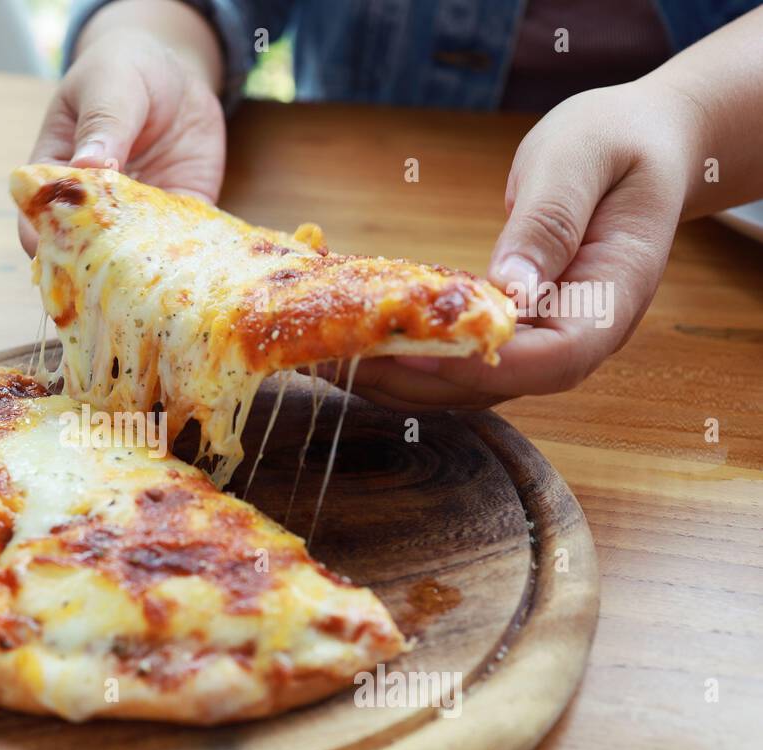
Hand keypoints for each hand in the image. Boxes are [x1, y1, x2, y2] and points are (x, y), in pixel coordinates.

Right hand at [19, 27, 224, 254]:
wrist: (174, 74)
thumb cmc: (124, 69)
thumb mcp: (110, 83)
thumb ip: (102, 122)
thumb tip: (89, 164)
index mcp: (57, 172)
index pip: (39, 217)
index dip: (45, 237)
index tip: (62, 244)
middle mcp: (91, 204)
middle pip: (82, 249)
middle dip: (94, 264)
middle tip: (116, 263)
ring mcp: (134, 215)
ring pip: (131, 255)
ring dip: (142, 265)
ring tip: (155, 264)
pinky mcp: (176, 214)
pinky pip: (178, 242)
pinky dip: (184, 251)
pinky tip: (192, 252)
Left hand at [353, 78, 698, 410]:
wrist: (640, 148)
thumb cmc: (616, 145)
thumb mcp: (582, 161)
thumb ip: (549, 221)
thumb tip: (510, 285)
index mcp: (612, 300)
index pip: (553, 360)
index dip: (480, 365)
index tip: (413, 353)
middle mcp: (576, 337)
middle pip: (496, 386)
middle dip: (414, 379)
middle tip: (339, 358)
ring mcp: (541, 341)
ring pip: (467, 382)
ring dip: (397, 375)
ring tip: (328, 352)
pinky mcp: (509, 331)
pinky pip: (456, 355)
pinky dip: (404, 351)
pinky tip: (354, 334)